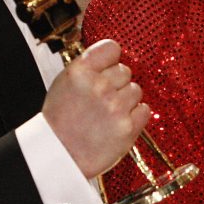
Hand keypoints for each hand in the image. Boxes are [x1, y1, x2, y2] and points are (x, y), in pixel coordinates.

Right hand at [42, 39, 150, 178]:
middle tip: (101, 100)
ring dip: (126, 100)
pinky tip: (118, 122)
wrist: (59, 155)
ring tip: (107, 114)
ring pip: (136, 90)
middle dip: (116, 83)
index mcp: (80, 72)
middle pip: (125, 71)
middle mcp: (99, 87)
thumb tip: (112, 56)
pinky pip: (144, 110)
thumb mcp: (64, 84)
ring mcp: (115, 107)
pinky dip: (135, 116)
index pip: (111, 48)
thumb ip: (87, 67)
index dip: (110, 59)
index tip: (106, 68)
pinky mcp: (128, 127)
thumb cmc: (60, 121)